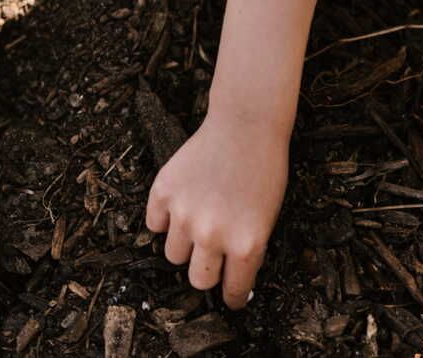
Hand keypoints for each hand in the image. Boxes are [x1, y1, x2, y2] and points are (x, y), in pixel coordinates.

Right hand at [145, 113, 287, 308]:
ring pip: (173, 255)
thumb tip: (229, 278)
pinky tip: (181, 204)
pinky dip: (165, 219)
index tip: (232, 298)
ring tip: (198, 221)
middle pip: (198, 280)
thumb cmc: (264, 170)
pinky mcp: (163, 193)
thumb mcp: (267, 218)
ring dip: (185, 245)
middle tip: (213, 255)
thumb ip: (246, 249)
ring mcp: (185, 214)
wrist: (247, 125)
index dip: (233, 297)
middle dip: (207, 272)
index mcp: (245, 245)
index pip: (233, 291)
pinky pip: (154, 224)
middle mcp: (212, 235)